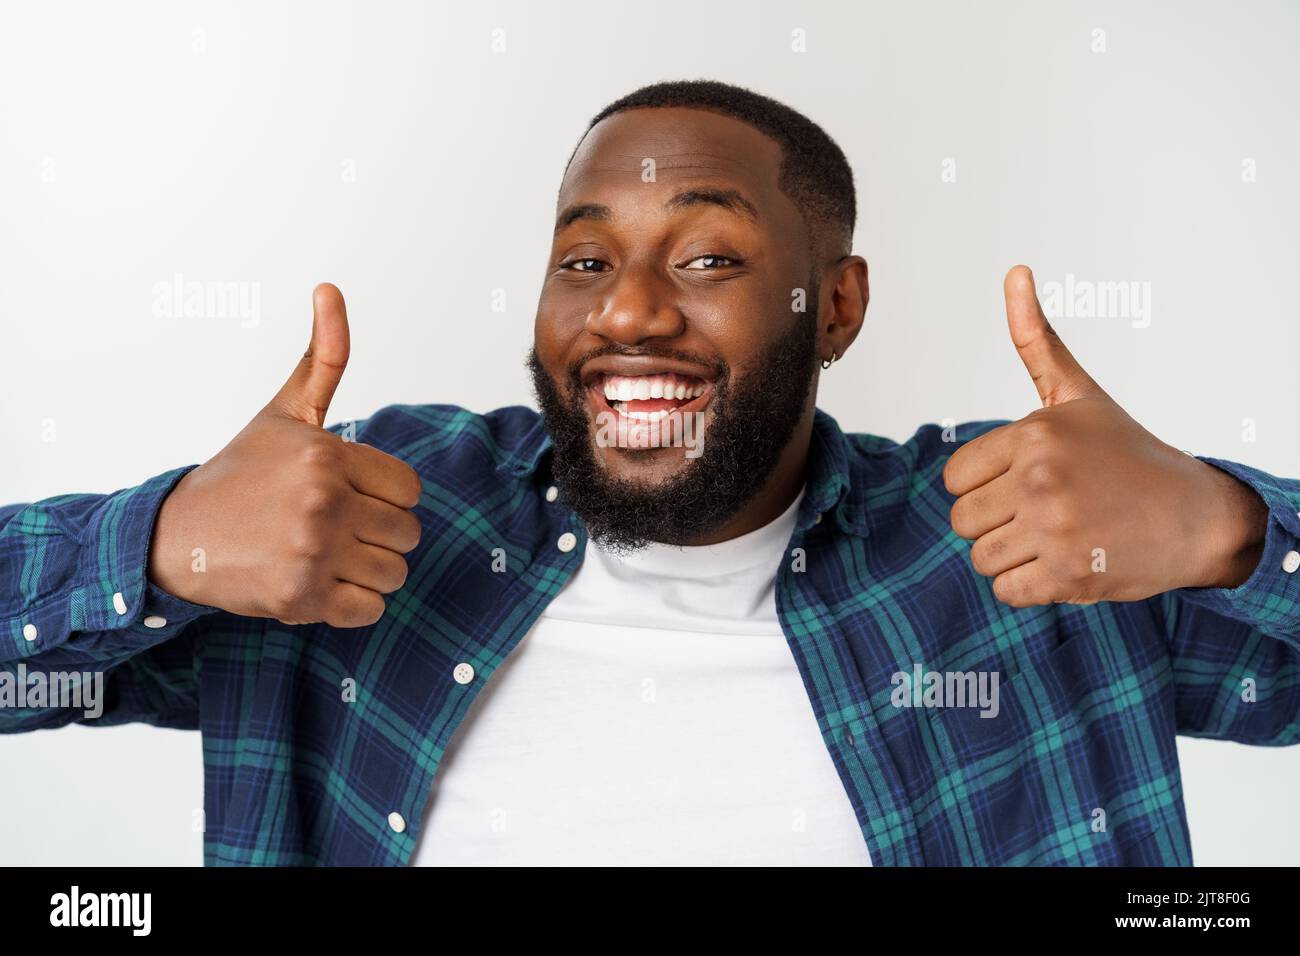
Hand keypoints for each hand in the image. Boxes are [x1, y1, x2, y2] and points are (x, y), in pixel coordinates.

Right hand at [148, 284, 422, 626]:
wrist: (178, 536)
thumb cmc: (241, 473)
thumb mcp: (285, 411)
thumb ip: (324, 357)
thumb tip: (330, 289)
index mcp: (328, 455)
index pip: (410, 490)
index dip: (384, 498)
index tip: (349, 496)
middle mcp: (323, 502)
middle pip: (408, 534)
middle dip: (378, 536)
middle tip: (332, 529)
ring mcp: (312, 552)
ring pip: (394, 574)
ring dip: (366, 572)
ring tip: (323, 555)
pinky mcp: (300, 598)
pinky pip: (370, 610)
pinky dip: (349, 605)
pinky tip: (315, 584)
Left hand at [943, 266, 1266, 606]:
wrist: (1197, 516)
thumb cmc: (1129, 454)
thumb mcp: (1079, 394)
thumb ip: (1035, 342)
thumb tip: (1014, 272)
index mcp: (1033, 435)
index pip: (955, 479)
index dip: (984, 486)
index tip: (1025, 483)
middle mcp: (1039, 479)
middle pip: (962, 521)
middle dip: (996, 523)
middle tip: (1045, 513)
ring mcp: (1053, 528)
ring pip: (980, 558)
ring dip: (1012, 557)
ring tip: (1057, 536)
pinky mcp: (1067, 575)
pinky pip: (1006, 591)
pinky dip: (1029, 587)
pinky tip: (1066, 563)